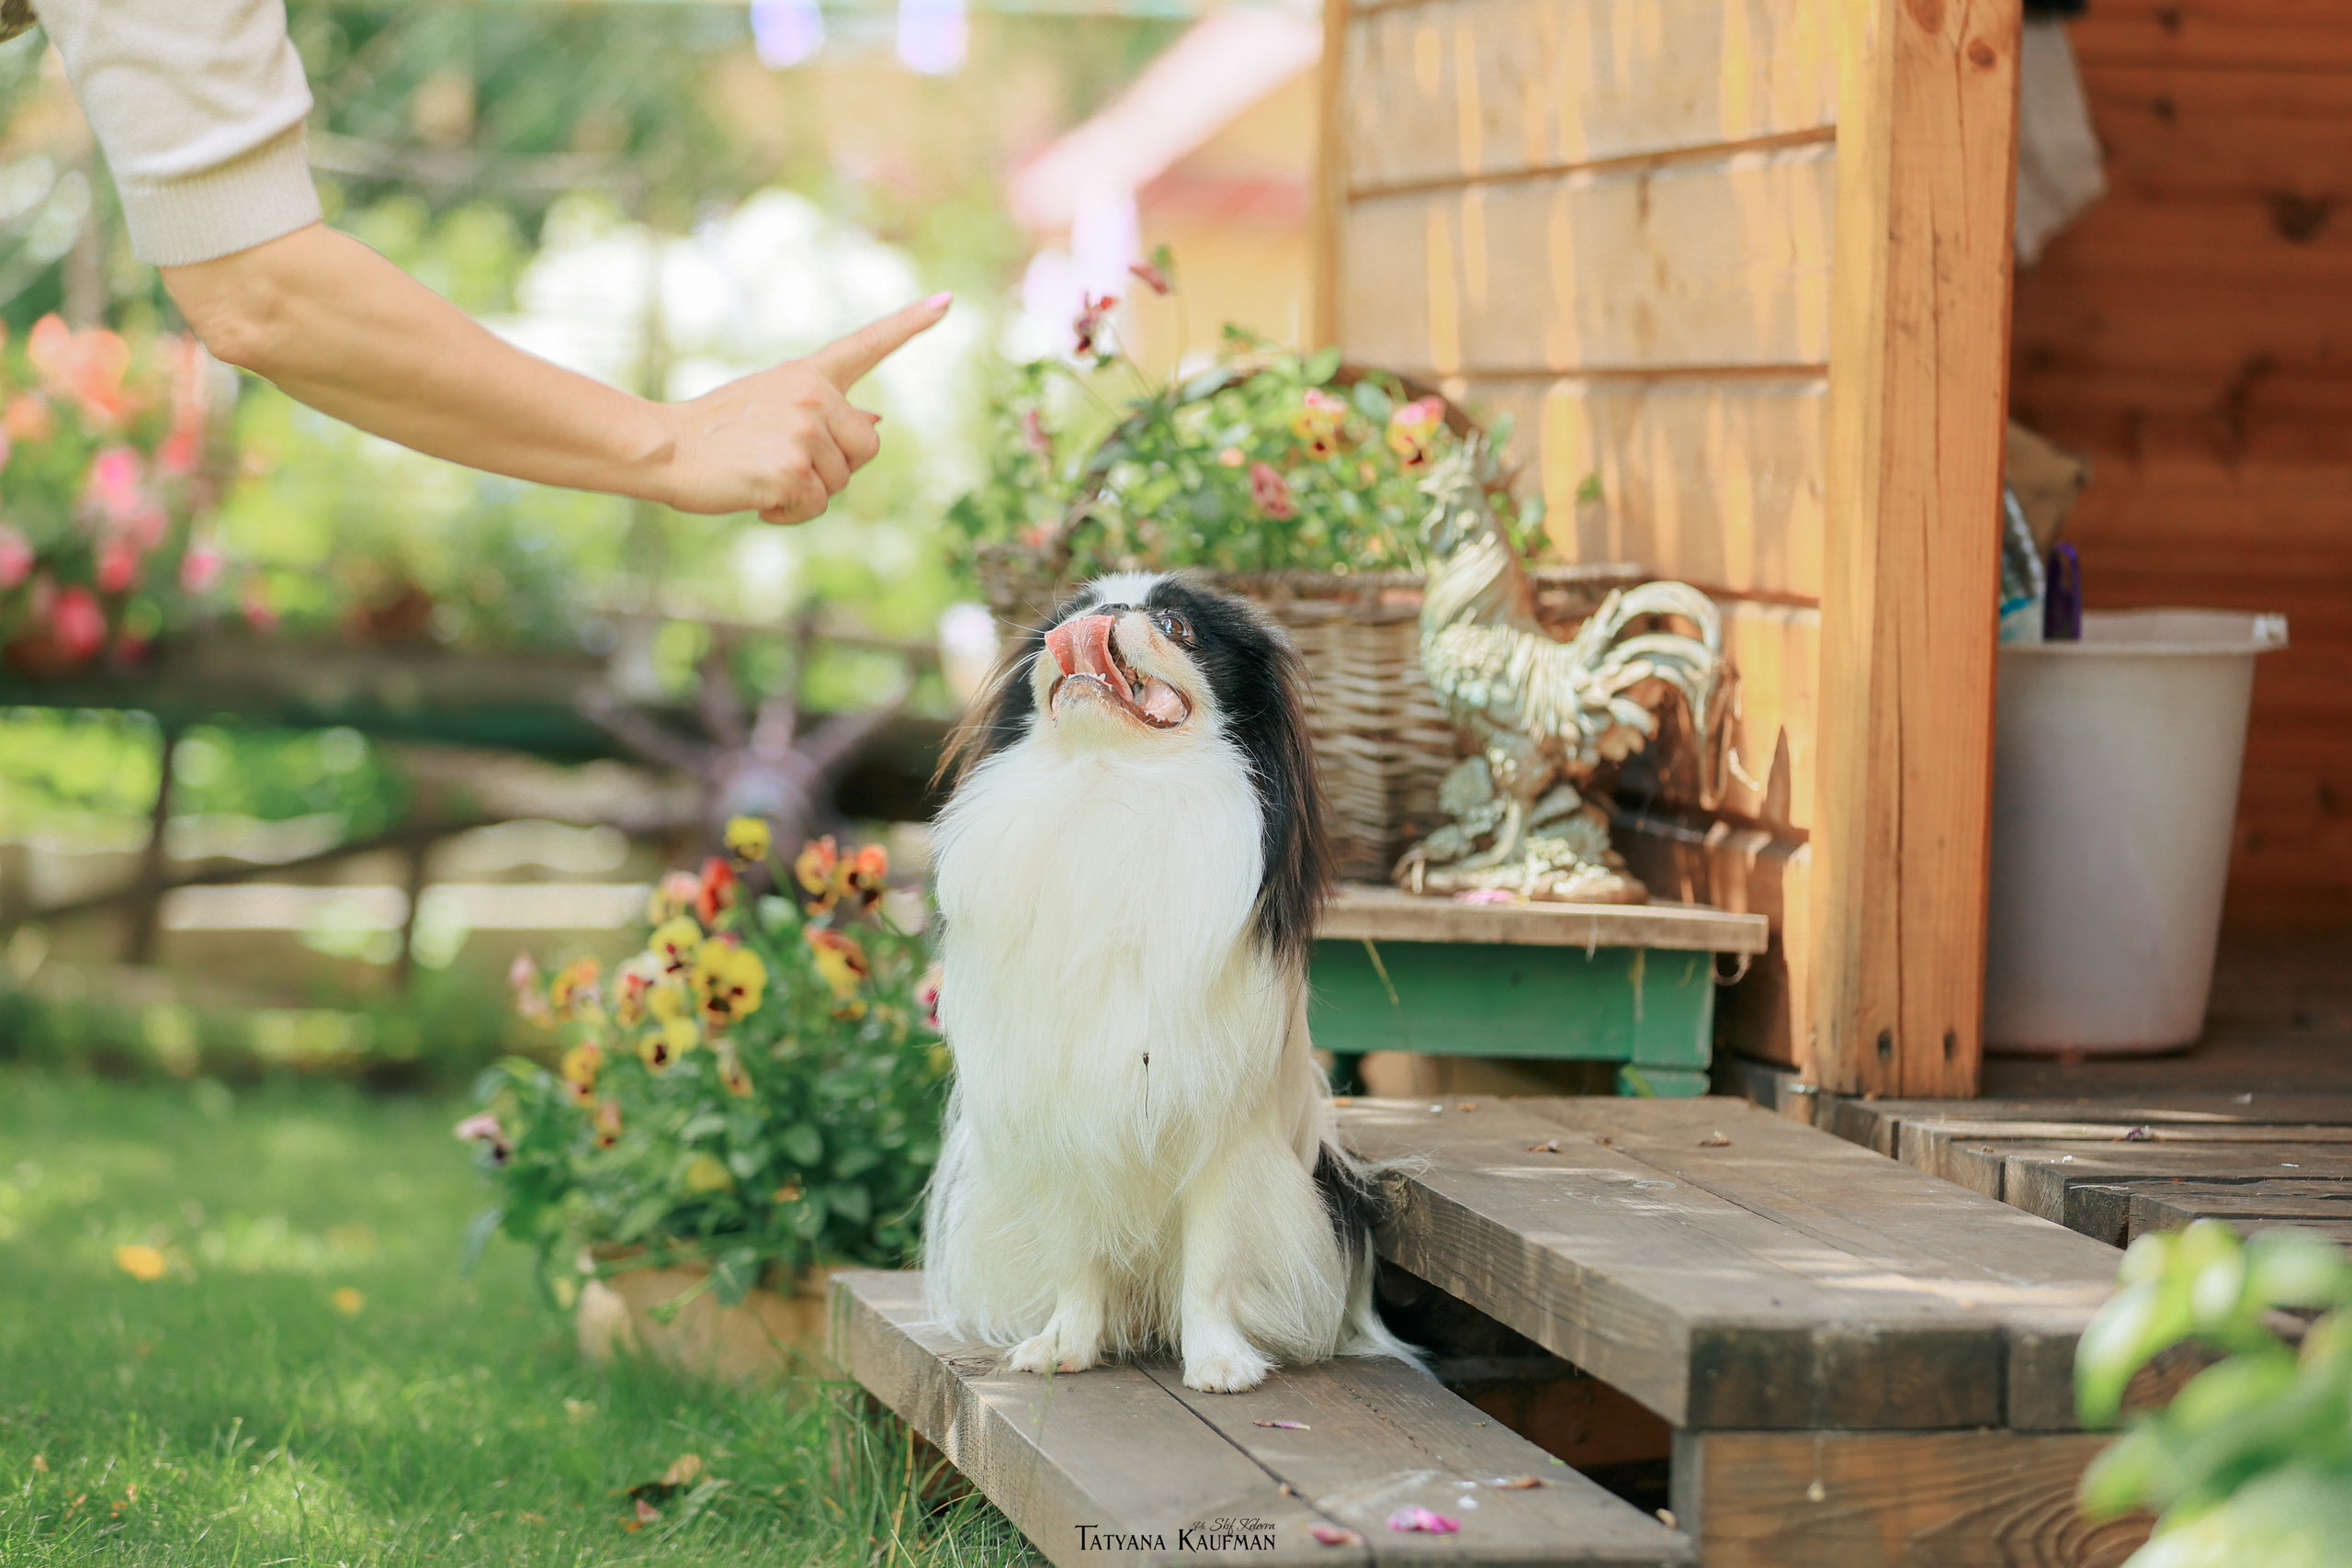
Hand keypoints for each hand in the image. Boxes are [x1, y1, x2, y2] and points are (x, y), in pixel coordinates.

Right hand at [658, 292, 951, 524]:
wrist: (665, 448)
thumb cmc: (716, 433)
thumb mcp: (772, 406)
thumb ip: (824, 412)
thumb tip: (877, 423)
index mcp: (808, 374)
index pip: (867, 345)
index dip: (910, 324)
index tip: (948, 301)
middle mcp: (812, 396)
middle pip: (867, 449)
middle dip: (837, 469)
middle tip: (786, 463)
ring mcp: (804, 431)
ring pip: (841, 484)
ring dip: (807, 494)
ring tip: (762, 475)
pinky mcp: (793, 469)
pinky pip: (816, 508)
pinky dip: (789, 514)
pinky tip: (757, 497)